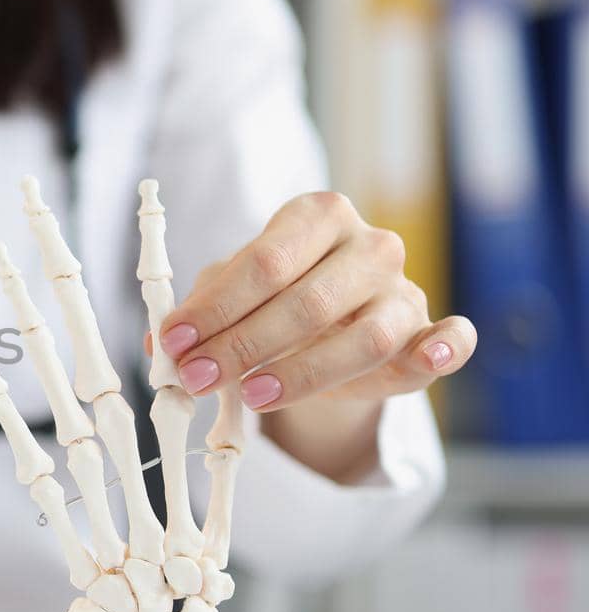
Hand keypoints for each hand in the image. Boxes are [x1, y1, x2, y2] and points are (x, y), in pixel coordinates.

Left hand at [157, 192, 475, 412]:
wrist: (332, 317)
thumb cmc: (275, 295)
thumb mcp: (233, 293)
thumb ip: (201, 312)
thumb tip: (159, 348)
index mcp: (316, 217)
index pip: (264, 262)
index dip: (215, 309)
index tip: (174, 343)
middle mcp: (369, 245)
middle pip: (306, 302)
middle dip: (242, 346)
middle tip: (196, 378)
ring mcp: (405, 288)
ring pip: (364, 337)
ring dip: (303, 373)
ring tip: (251, 395)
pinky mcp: (429, 331)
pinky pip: (452, 338)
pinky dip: (448, 345)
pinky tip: (432, 354)